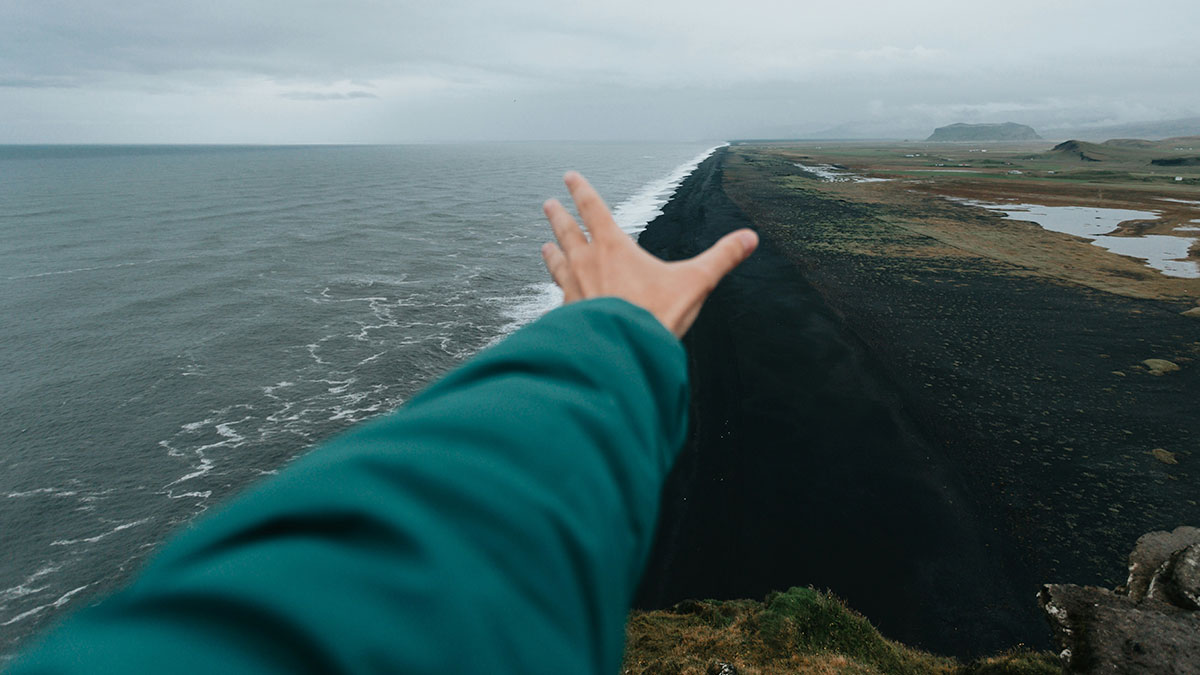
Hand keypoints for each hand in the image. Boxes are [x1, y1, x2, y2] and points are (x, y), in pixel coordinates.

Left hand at [541, 171, 757, 337]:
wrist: (621, 353)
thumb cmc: (655, 316)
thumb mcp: (695, 283)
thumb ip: (721, 258)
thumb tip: (748, 239)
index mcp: (612, 248)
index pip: (593, 209)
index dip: (581, 190)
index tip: (569, 177)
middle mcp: (586, 264)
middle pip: (568, 232)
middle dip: (559, 216)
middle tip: (549, 205)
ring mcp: (573, 290)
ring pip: (558, 264)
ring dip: (552, 253)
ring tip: (545, 246)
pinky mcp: (568, 316)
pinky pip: (558, 300)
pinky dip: (556, 295)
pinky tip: (555, 300)